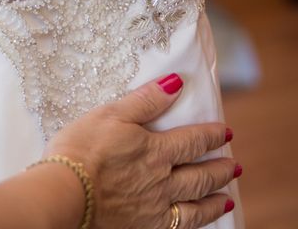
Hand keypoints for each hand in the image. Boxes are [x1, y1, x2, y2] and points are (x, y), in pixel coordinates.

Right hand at [44, 74, 238, 228]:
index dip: (211, 136)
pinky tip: (192, 221)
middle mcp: (162, 181)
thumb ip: (145, 101)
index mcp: (155, 151)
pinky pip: (176, 227)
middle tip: (234, 166)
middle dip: (220, 170)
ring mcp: (153, 208)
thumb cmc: (81, 150)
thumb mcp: (110, 115)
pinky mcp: (141, 226)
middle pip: (200, 176)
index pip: (193, 141)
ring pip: (194, 207)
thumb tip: (175, 84)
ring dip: (213, 202)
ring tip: (226, 199)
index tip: (225, 133)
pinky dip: (192, 223)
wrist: (64, 193)